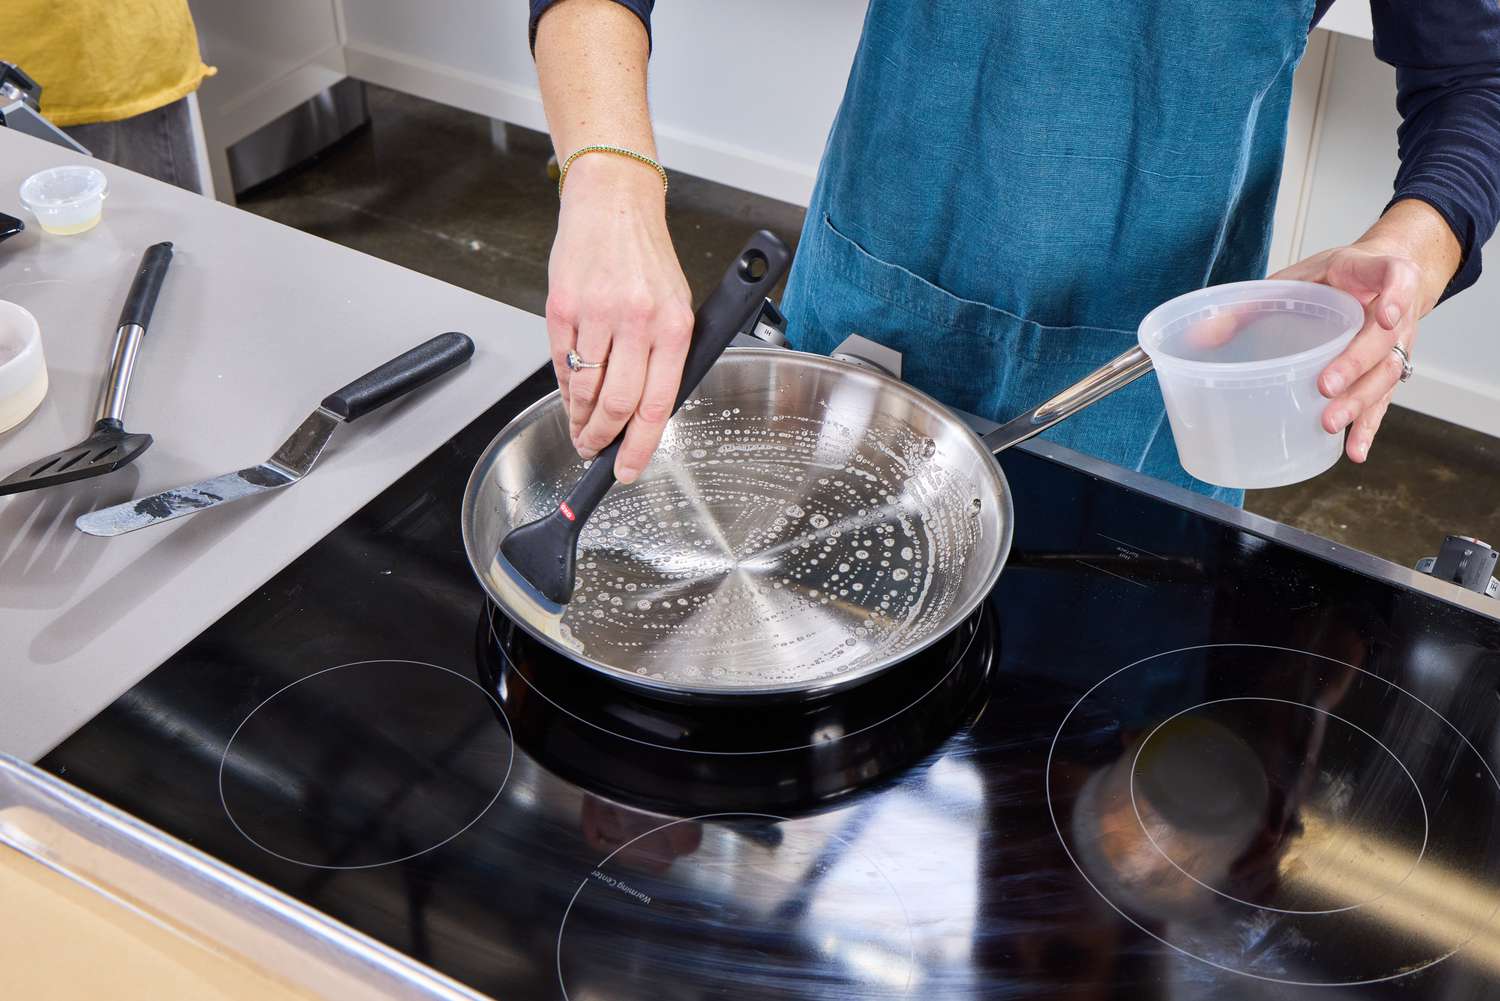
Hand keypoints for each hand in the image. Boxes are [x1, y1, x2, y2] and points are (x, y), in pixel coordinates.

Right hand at [547, 154, 692, 482]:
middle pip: (617, 405)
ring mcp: (596, 313)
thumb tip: (648, 411)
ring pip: (584, 390)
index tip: (626, 468)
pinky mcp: (562, 306)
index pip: (657, 404)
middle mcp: (637, 320)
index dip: (639, 446)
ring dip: (579, 420)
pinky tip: (570, 396)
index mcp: (674, 325)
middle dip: (603, 439)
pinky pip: (561, 363)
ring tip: (580, 429)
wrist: (613, 202)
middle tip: (596, 451)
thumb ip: (667, 355)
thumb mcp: (676, 303)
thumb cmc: (646, 255)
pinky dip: (564, 389)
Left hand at [1270, 200, 1458, 463]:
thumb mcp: (1295, 278)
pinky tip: (1354, 450)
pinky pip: (1382, 401)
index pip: (1397, 277)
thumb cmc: (1335, 277)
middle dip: (1355, 364)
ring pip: (1385, 374)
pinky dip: (1367, 426)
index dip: (1397, 296)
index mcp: (1369, 277)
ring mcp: (1395, 344)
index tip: (1386, 316)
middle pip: (1384, 340)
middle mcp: (1392, 312)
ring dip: (1358, 402)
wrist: (1382, 276)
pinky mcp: (1386, 372)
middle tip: (1326, 387)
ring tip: (1330, 422)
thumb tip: (1199, 336)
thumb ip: (1250, 303)